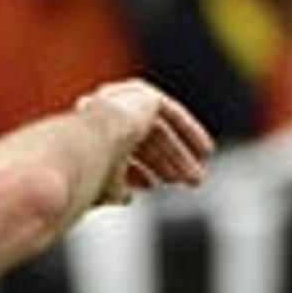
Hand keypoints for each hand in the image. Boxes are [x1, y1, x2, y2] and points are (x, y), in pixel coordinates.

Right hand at [79, 79, 214, 200]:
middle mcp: (100, 113)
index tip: (152, 186)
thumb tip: (127, 197)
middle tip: (182, 183)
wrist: (88, 145)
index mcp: (86, 135)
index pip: (116, 152)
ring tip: (195, 179)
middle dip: (164, 164)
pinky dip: (189, 130)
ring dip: (178, 155)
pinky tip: (205, 150)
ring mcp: (120, 100)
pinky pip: (171, 112)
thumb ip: (116, 187)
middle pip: (140, 140)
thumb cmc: (88, 173)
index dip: (136, 170)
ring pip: (157, 130)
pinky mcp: (143, 95)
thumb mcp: (103, 186)